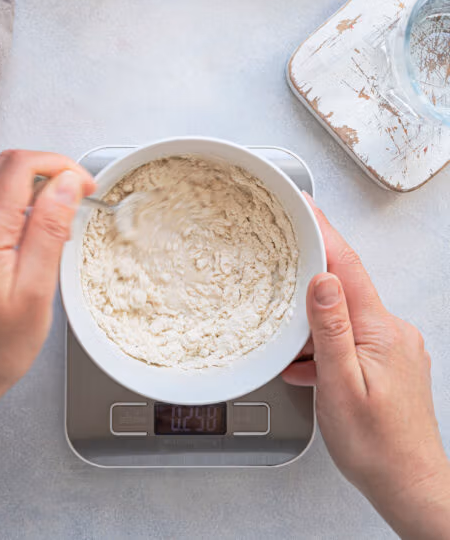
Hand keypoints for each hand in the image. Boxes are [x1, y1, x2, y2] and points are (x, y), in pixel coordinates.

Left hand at [0, 148, 94, 539]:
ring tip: (34, 206)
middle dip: (41, 170)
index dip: (60, 166)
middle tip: (66, 199)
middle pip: (1, 160)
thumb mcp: (36, 293)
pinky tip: (1, 214)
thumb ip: (50, 229)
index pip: (22, 164)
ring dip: (10, 173)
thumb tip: (67, 183)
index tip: (82, 185)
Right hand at [283, 196, 449, 539]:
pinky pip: (350, 341)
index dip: (324, 231)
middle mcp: (391, 332)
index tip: (304, 204)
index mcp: (380, 329)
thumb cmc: (378, 447)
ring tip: (289, 332)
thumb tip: (322, 280)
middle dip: (312, 271)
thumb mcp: (342, 386)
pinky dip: (326, 346)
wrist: (410, 488)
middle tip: (282, 257)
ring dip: (315, 320)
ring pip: (345, 316)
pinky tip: (307, 364)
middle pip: (346, 286)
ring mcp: (392, 349)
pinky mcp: (388, 366)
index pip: (348, 266)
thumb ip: (330, 330)